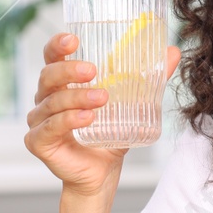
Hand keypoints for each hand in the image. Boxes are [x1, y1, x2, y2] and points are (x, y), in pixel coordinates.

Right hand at [24, 32, 181, 195]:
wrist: (103, 173)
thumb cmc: (110, 135)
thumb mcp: (133, 103)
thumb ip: (150, 78)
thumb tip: (173, 52)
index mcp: (62, 83)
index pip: (52, 57)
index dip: (57, 46)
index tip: (73, 40)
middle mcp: (46, 98)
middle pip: (48, 76)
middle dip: (69, 70)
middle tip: (93, 71)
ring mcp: (39, 120)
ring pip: (53, 102)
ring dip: (77, 97)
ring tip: (102, 99)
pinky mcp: (38, 142)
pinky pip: (51, 127)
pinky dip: (68, 120)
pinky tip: (86, 118)